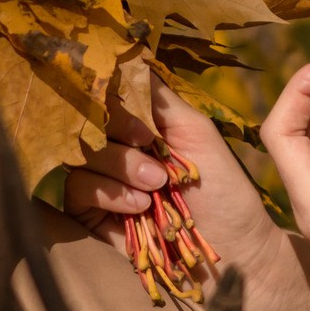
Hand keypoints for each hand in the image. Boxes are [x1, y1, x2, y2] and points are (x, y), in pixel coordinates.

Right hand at [61, 74, 308, 310]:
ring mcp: (101, 180)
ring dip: (116, 167)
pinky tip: (138, 206)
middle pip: (83, 121)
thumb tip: (125, 55)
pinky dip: (106, 193)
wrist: (235, 255)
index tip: (140, 119)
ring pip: (76, 156)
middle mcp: (115, 146)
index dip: (111, 97)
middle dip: (116, 135)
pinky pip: (74, 192)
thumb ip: (158, 98)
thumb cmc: (225, 192)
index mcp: (139, 122)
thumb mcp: (197, 132)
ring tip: (154, 186)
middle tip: (150, 151)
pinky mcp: (90, 215)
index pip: (104, 93)